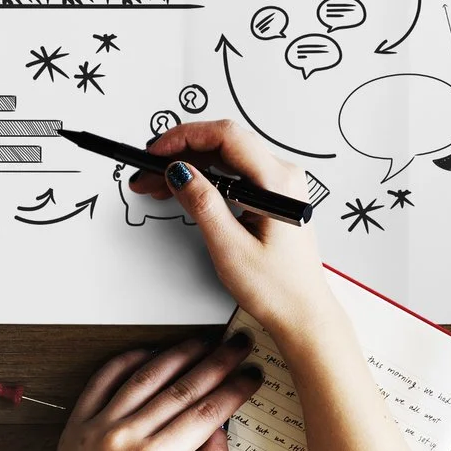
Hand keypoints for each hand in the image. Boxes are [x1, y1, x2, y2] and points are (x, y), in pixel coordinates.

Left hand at [11, 336, 263, 450]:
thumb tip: (221, 430)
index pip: (206, 412)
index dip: (234, 390)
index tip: (251, 376)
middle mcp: (126, 436)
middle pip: (182, 387)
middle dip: (216, 363)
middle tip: (237, 346)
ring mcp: (99, 425)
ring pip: (146, 376)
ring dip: (177, 354)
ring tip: (202, 343)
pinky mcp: (77, 423)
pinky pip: (103, 380)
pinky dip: (128, 361)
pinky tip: (149, 353)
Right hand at [131, 120, 340, 348]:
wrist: (302, 314)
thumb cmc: (277, 289)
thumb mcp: (230, 247)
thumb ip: (203, 203)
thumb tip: (178, 171)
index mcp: (278, 183)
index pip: (226, 136)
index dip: (185, 137)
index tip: (155, 152)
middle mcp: (283, 176)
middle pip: (224, 143)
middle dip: (181, 152)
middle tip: (148, 171)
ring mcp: (279, 185)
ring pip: (227, 157)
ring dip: (191, 165)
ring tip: (157, 184)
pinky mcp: (272, 196)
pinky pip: (235, 173)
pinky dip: (206, 177)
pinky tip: (184, 189)